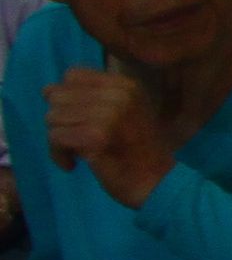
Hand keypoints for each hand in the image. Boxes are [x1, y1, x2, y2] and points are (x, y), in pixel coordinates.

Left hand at [40, 67, 176, 204]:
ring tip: (77, 154)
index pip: (73, 76)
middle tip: (79, 141)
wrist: (156, 184)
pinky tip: (73, 164)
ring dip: (59, 141)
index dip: (68, 98)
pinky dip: (59, 155)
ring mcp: (109, 114)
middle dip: (61, 121)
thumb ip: (88, 98)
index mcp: (126, 85)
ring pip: (52, 118)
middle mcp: (119, 94)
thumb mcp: (120, 114)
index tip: (80, 120)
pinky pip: (55, 137)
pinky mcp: (96, 135)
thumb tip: (46, 90)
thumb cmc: (137, 153)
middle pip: (58, 97)